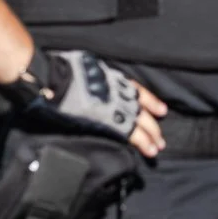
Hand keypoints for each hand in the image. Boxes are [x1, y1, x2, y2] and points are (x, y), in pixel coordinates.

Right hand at [7, 47, 168, 158]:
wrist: (56, 80)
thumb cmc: (65, 71)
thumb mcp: (87, 68)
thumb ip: (97, 77)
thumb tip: (94, 81)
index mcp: (114, 79)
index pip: (138, 91)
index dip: (151, 102)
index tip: (161, 110)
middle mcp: (120, 92)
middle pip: (141, 110)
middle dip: (152, 125)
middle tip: (160, 138)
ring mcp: (116, 106)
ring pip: (140, 123)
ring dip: (151, 136)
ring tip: (157, 148)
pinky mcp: (109, 121)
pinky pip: (130, 133)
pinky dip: (141, 142)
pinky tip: (148, 149)